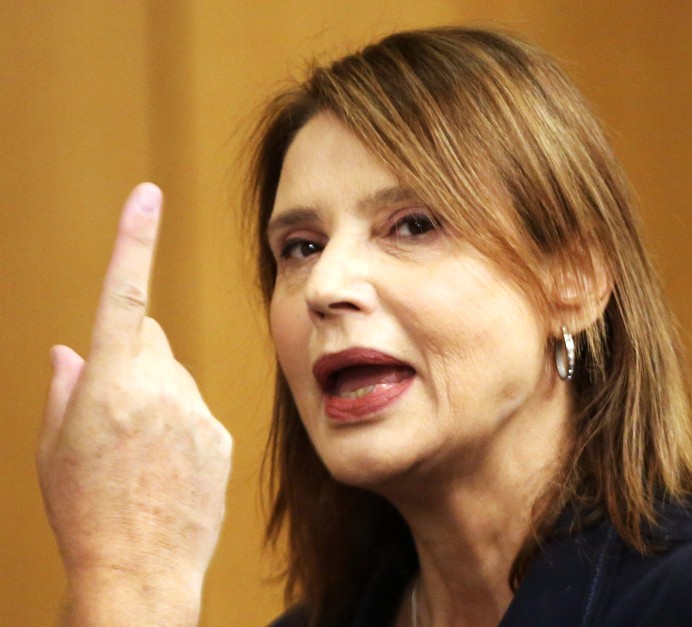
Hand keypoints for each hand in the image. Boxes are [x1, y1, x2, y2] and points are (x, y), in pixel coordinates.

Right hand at [37, 184, 232, 624]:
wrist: (141, 570)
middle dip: (133, 357)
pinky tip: (167, 468)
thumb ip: (63, 391)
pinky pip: (197, 411)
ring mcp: (196, 410)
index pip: (124, 295)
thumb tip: (68, 351)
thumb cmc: (84, 511)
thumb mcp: (52, 450)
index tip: (146, 196)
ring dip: (157, 396)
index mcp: (109, 384)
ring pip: (174, 378)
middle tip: (116, 409)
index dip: (134, 241)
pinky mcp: (220, 434)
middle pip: (150, 340)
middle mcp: (159, 386)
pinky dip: (181, 424)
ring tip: (140, 453)